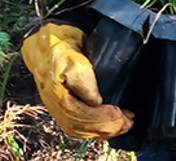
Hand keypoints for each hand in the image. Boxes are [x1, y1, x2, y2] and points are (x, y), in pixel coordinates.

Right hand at [21, 23, 133, 139]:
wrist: (47, 45)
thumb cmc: (60, 50)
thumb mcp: (74, 60)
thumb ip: (84, 80)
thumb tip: (96, 101)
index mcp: (57, 95)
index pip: (81, 116)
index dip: (103, 119)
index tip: (122, 114)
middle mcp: (56, 107)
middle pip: (82, 128)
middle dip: (108, 128)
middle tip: (129, 122)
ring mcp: (59, 110)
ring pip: (81, 130)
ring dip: (104, 130)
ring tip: (123, 124)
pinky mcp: (65, 109)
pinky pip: (79, 127)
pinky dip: (96, 129)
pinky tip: (109, 125)